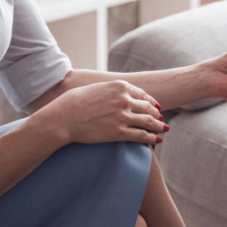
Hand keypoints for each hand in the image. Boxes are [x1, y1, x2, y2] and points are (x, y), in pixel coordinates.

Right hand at [39, 80, 166, 147]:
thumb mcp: (95, 88)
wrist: (64, 117)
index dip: (151, 101)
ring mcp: (123, 116)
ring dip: (158, 125)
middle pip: (148, 108)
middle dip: (156, 114)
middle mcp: (125, 100)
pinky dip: (152, 138)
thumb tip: (114, 92)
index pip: (142, 94)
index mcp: (119, 87)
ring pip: (149, 121)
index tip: (155, 106)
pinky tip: (157, 140)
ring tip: (163, 129)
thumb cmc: (74, 102)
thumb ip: (109, 90)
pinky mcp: (119, 133)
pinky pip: (142, 135)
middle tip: (161, 118)